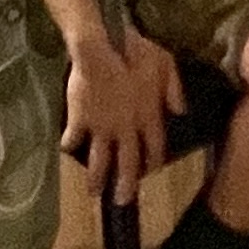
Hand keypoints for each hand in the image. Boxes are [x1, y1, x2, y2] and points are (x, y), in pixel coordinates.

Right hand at [60, 22, 183, 200]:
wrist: (102, 47)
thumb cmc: (137, 52)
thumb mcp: (167, 66)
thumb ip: (174, 91)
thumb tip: (181, 113)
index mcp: (149, 117)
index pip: (155, 148)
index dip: (154, 162)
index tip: (151, 173)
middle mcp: (126, 129)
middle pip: (128, 162)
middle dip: (125, 184)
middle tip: (122, 202)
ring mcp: (102, 127)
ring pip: (100, 159)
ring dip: (97, 177)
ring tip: (93, 192)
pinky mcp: (80, 120)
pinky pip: (73, 138)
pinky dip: (70, 144)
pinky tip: (68, 149)